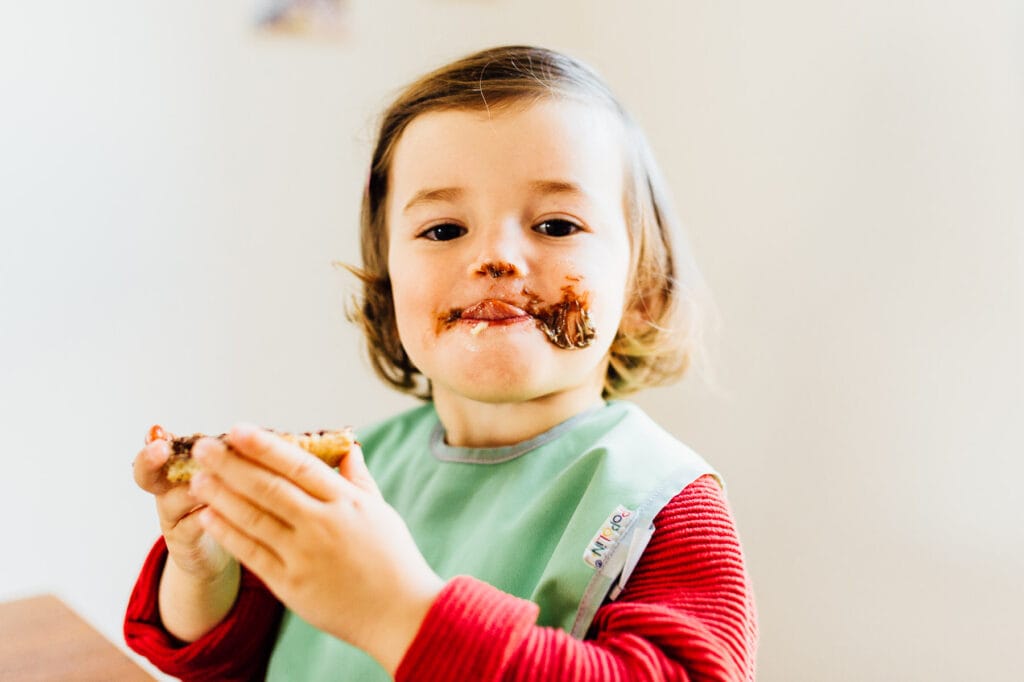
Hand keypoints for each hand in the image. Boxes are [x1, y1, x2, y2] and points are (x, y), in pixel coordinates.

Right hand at [132, 438, 234, 580]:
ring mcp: (172, 519)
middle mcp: (167, 493)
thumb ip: (224, 455)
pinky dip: (202, 517)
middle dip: (150, 461)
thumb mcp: (222, 477)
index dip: (152, 444)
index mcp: (176, 471)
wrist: (217, 551)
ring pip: (172, 501)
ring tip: (206, 478)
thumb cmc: (223, 505)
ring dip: (188, 488)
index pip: (155, 453)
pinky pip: (189, 528)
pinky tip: (216, 509)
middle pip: (146, 476)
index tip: (158, 434)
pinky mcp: (184, 543)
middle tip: (161, 450)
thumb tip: (242, 431)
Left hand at [188, 424, 444, 674]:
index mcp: (346, 502)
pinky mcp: (291, 585)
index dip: (265, 446)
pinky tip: (209, 517)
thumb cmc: (393, 560)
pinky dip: (228, 533)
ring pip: (254, 518)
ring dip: (222, 496)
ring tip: (198, 478)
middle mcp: (323, 524)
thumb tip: (347, 448)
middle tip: (204, 447)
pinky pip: (252, 554)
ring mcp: (304, 555)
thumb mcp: (381, 512)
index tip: (238, 430)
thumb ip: (358, 479)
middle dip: (232, 465)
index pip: (298, 466)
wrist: (399, 614)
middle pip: (268, 487)